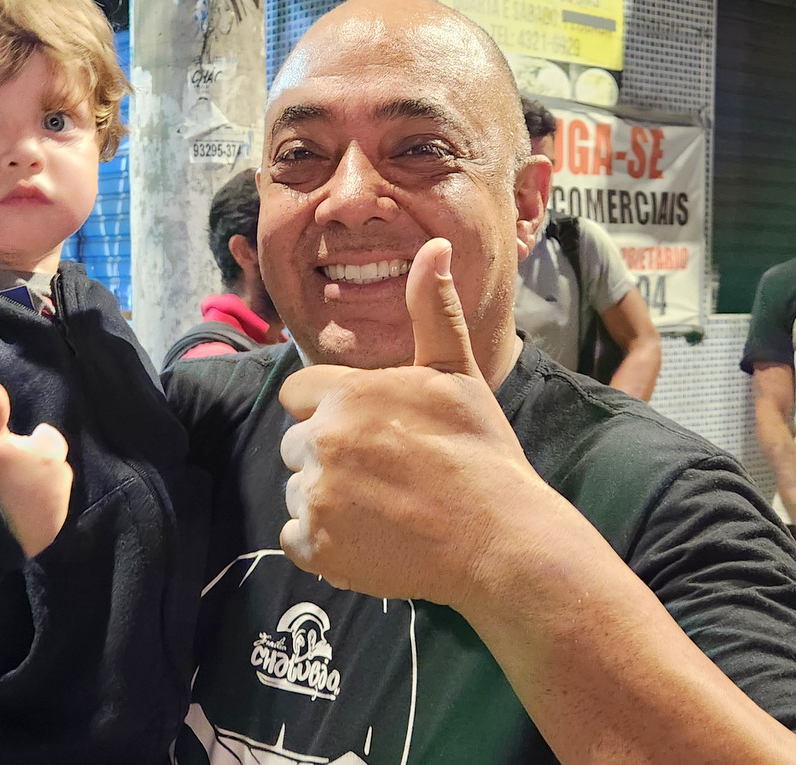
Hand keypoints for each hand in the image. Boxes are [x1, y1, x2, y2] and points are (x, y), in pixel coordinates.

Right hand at [0, 379, 72, 557]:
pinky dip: (34, 512)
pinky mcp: (51, 531)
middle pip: (51, 462)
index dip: (26, 442)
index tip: (6, 451)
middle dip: (33, 464)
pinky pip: (46, 514)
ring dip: (35, 488)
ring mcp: (58, 506)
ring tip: (5, 494)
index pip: (47, 436)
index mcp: (48, 449)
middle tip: (2, 473)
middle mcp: (61, 476)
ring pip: (51, 488)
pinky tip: (12, 514)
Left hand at [277, 238, 553, 607]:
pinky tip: (370, 538)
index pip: (299, 394)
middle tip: (386, 471)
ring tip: (384, 506)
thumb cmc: (482, 453)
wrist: (500, 539)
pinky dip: (324, 544)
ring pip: (298, 490)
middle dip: (330, 455)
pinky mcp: (317, 548)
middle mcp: (322, 442)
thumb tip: (433, 247)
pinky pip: (295, 539)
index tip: (374, 429)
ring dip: (328, 499)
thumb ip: (433, 311)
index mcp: (347, 394)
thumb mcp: (459, 374)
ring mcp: (317, 498)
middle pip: (297, 444)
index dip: (333, 409)